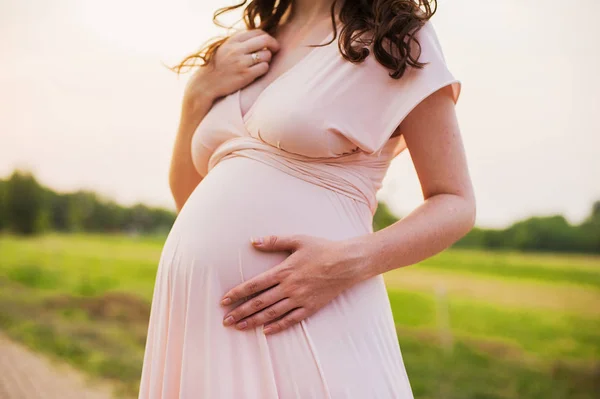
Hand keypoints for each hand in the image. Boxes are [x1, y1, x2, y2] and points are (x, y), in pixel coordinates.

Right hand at [183, 29, 279, 106]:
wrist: (207, 83)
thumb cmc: (220, 66)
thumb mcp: (226, 48)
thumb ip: (240, 41)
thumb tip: (261, 37)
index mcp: (233, 41)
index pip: (257, 32)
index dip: (267, 37)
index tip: (269, 43)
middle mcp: (237, 49)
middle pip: (265, 40)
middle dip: (274, 44)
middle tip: (276, 49)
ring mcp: (241, 62)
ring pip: (266, 55)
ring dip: (267, 59)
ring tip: (261, 63)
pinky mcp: (245, 75)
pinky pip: (264, 67)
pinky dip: (264, 68)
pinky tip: (258, 71)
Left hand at [220, 234, 364, 334]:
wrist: (347, 262)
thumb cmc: (322, 248)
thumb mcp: (297, 240)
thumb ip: (274, 241)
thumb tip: (252, 241)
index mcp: (284, 270)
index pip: (254, 285)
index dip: (238, 293)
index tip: (224, 301)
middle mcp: (289, 287)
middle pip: (260, 302)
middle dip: (240, 312)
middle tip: (225, 321)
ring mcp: (300, 299)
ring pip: (272, 313)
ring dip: (253, 321)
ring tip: (239, 327)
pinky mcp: (311, 307)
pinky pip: (291, 320)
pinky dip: (277, 326)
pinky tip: (266, 332)